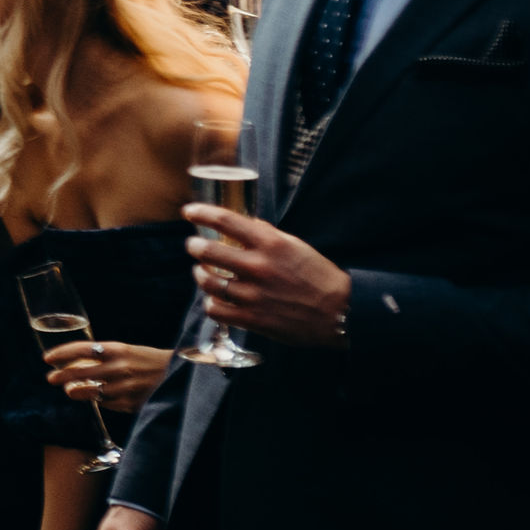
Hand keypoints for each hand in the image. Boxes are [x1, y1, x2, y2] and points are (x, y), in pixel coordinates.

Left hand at [45, 336, 171, 412]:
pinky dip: (98, 400)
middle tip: (51, 378)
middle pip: (80, 373)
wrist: (178, 375)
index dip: (61, 354)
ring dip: (75, 391)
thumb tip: (76, 361)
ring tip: (69, 390)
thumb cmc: (149, 361)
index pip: (81, 349)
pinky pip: (106, 403)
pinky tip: (94, 397)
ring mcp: (124, 387)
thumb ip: (104, 356)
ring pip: (89, 392)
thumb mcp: (127, 351)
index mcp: (118, 350)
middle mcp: (119, 367)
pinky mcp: (130, 403)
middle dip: (61, 376)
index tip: (48, 358)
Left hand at [183, 206, 350, 346]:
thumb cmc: (318, 277)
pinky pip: (214, 308)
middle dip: (194, 246)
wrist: (340, 313)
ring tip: (204, 273)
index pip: (226, 220)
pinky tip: (216, 298)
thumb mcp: (296, 246)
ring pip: (206, 280)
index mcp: (271, 244)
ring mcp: (253, 294)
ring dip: (200, 274)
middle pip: (206, 251)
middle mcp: (259, 267)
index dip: (201, 213)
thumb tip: (246, 222)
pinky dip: (211, 302)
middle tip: (194, 246)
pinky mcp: (252, 318)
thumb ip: (268, 235)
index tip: (189, 211)